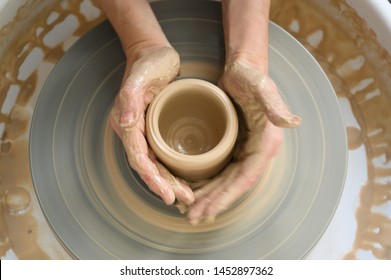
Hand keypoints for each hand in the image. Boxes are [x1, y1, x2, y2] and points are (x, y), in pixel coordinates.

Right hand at [110, 46, 194, 204]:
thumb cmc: (148, 63)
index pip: (138, 159)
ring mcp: (143, 132)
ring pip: (155, 165)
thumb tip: (125, 122)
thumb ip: (130, 98)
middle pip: (147, 167)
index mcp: (126, 123)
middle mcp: (133, 132)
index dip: (152, 179)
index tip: (168, 194)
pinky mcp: (154, 130)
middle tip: (185, 199)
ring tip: (187, 195)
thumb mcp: (140, 76)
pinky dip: (172, 169)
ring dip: (169, 182)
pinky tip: (184, 177)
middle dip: (164, 186)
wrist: (151, 54)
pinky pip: (161, 155)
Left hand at [186, 59, 300, 223]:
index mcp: (266, 144)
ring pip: (226, 181)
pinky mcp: (234, 146)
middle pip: (234, 185)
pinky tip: (195, 190)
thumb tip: (291, 122)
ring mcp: (245, 150)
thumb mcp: (263, 88)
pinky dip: (208, 183)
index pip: (245, 179)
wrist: (245, 69)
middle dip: (214, 203)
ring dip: (209, 197)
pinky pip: (221, 170)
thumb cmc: (252, 77)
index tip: (207, 210)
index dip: (226, 197)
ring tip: (190, 210)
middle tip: (191, 217)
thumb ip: (275, 105)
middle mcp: (257, 152)